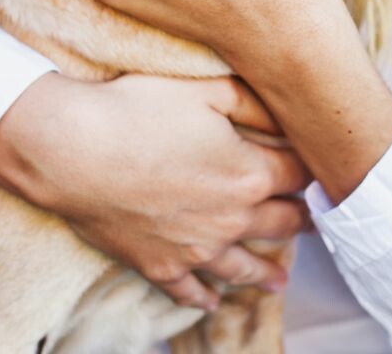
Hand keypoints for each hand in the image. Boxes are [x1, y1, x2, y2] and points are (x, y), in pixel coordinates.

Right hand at [0, 73, 311, 310]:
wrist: (72, 151)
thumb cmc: (137, 112)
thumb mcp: (206, 91)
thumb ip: (253, 102)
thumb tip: (286, 111)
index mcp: (250, 174)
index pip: (299, 174)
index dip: (311, 168)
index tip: (318, 168)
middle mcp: (233, 219)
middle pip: (282, 222)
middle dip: (301, 219)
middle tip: (312, 221)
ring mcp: (196, 250)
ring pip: (244, 266)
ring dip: (266, 272)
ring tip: (280, 280)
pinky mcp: (159, 266)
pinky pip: (189, 290)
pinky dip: (203, 298)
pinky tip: (212, 302)